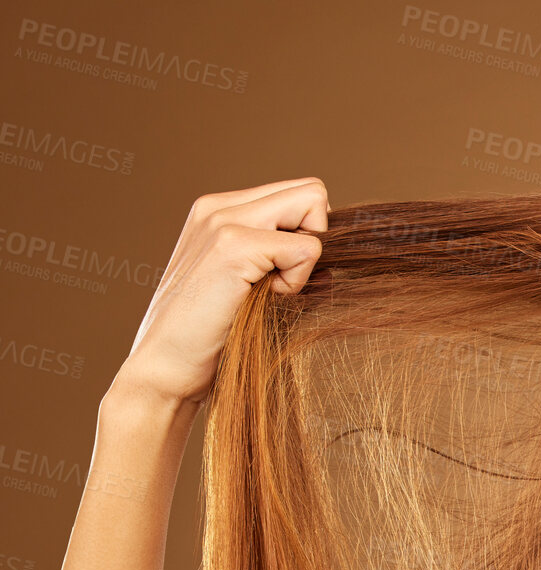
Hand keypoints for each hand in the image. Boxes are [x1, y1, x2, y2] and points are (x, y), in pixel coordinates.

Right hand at [112, 177, 328, 408]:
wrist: (167, 369)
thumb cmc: (214, 340)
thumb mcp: (250, 290)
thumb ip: (282, 262)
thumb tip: (335, 261)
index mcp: (220, 211)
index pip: (298, 196)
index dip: (308, 238)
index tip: (282, 279)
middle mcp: (219, 207)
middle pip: (312, 191)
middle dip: (316, 241)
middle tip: (284, 284)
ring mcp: (223, 221)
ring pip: (314, 205)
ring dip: (305, 261)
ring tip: (267, 294)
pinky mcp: (232, 245)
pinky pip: (306, 247)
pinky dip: (296, 282)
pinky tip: (262, 302)